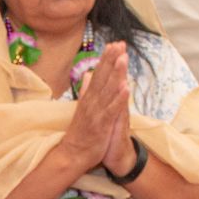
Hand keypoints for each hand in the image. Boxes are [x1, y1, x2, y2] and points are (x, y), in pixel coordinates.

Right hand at [59, 41, 129, 171]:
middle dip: (111, 60)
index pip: (98, 74)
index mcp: (89, 98)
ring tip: (123, 58)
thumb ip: (86, 90)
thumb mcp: (83, 109)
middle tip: (119, 43)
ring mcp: (96, 112)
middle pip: (102, 77)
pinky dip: (119, 98)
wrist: (72, 155)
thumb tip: (88, 74)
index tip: (114, 44)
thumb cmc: (80, 133)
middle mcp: (92, 102)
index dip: (106, 59)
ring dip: (116, 73)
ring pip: (108, 90)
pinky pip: (112, 109)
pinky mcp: (102, 124)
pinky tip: (126, 87)